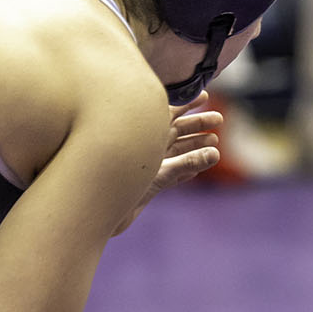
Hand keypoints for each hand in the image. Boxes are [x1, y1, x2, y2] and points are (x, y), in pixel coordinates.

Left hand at [113, 92, 223, 234]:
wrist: (94, 216)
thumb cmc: (115, 188)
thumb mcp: (156, 174)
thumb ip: (186, 164)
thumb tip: (216, 154)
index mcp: (141, 136)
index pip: (168, 112)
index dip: (186, 103)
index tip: (204, 95)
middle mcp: (144, 148)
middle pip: (175, 130)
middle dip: (197, 125)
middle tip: (219, 119)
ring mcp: (146, 166)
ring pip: (175, 151)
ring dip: (195, 146)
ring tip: (215, 144)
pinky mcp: (147, 184)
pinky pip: (170, 172)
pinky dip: (184, 169)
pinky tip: (196, 169)